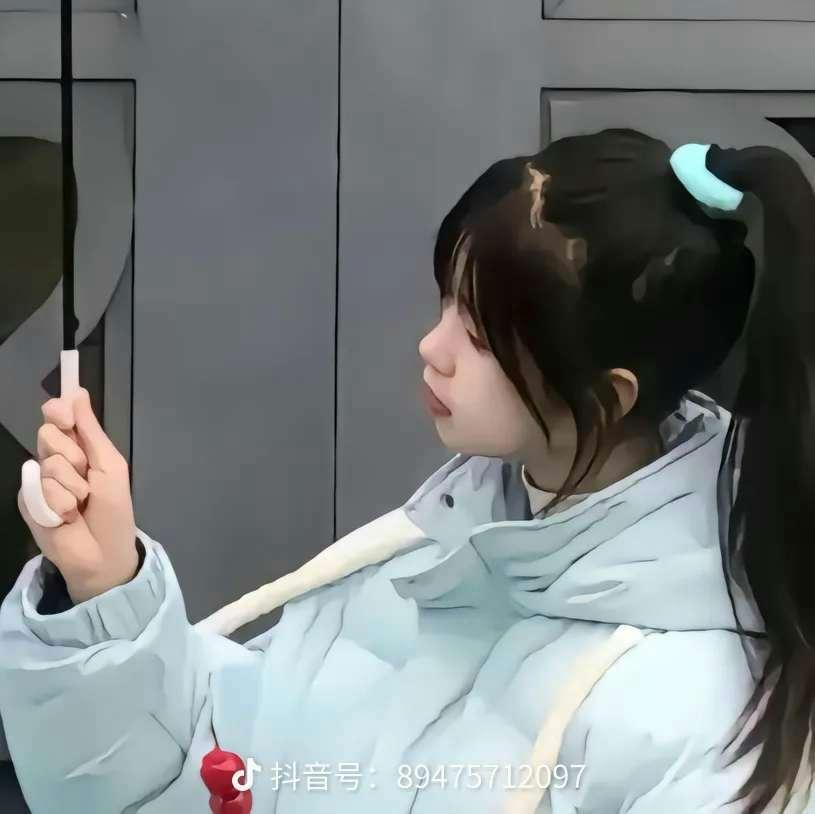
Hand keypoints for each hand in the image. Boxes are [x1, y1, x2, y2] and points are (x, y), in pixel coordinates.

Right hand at [18, 387, 138, 603]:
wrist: (104, 552)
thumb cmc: (113, 508)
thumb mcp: (109, 465)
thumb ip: (91, 431)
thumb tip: (77, 392)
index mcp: (78, 448)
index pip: (58, 417)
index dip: (58, 411)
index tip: (64, 416)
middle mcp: (55, 460)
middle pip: (48, 434)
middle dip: (73, 454)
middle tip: (87, 476)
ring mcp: (39, 481)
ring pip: (48, 462)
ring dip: (73, 484)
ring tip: (81, 503)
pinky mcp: (28, 502)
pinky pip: (40, 488)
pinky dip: (60, 502)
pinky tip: (67, 516)